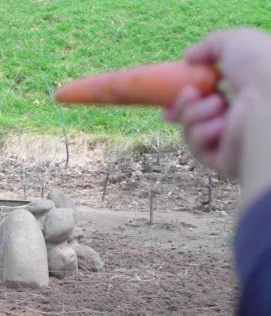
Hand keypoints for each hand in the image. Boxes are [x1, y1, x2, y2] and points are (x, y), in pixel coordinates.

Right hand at [163, 28, 270, 176]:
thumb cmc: (262, 67)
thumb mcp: (235, 41)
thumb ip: (209, 45)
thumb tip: (188, 56)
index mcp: (243, 96)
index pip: (205, 101)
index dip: (182, 100)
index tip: (167, 99)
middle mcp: (237, 120)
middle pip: (191, 118)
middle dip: (181, 108)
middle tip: (188, 96)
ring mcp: (231, 142)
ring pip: (190, 130)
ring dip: (194, 114)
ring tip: (217, 104)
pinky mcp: (225, 161)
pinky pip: (197, 148)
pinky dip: (202, 133)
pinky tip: (220, 125)